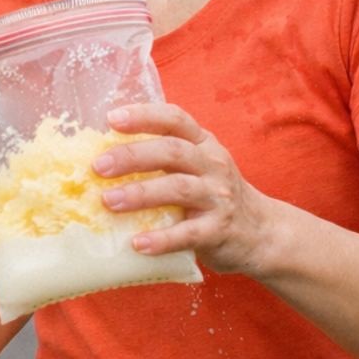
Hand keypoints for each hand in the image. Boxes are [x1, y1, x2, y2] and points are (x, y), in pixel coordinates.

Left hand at [95, 101, 273, 276]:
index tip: (110, 119)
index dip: (144, 115)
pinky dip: (162, 239)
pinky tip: (137, 243)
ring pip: (179, 189)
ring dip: (141, 194)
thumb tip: (99, 156)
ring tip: (108, 201)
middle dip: (132, 156)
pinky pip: (189, 234)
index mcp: (203, 143)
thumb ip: (162, 158)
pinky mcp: (219, 230)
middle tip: (98, 166)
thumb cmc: (212, 195)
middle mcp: (212, 164)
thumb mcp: (197, 166)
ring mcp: (218, 197)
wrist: (261, 232)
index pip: (175, 119)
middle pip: (172, 151)